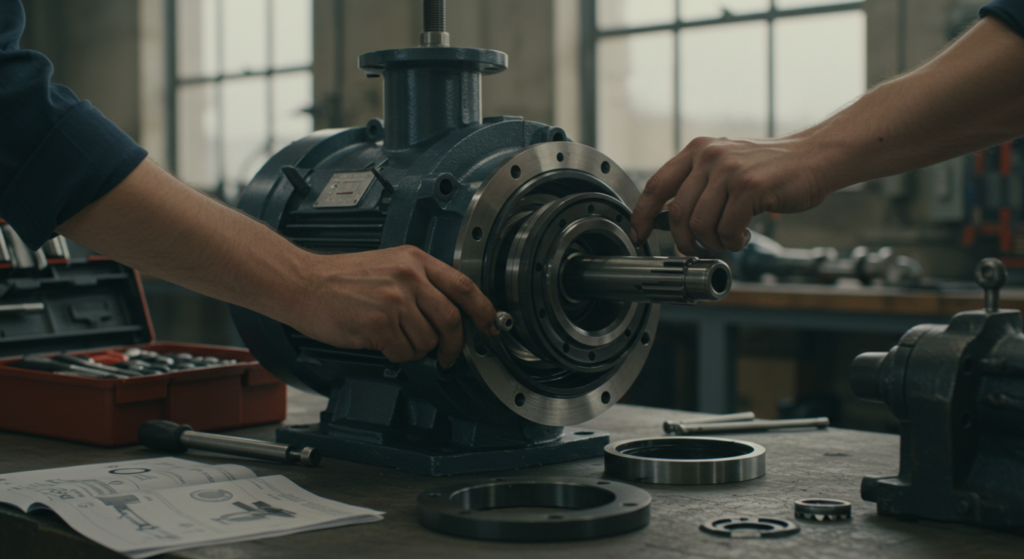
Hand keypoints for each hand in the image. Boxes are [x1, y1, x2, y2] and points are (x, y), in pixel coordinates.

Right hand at [286, 245, 497, 368]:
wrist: (303, 283)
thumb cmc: (341, 278)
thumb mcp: (389, 264)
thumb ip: (421, 281)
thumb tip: (453, 310)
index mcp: (415, 260)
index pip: (464, 285)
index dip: (483, 310)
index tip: (490, 326)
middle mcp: (408, 276)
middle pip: (451, 319)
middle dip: (454, 345)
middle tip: (447, 355)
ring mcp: (394, 299)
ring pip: (428, 340)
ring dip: (417, 350)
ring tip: (397, 340)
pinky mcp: (378, 322)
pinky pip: (404, 351)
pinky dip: (397, 354)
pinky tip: (381, 342)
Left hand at [630, 136, 831, 253]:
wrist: (815, 156)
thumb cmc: (771, 168)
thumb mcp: (726, 164)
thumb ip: (698, 184)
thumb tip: (672, 221)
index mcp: (697, 150)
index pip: (656, 185)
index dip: (643, 215)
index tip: (639, 234)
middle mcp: (709, 156)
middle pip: (678, 213)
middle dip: (685, 240)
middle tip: (697, 249)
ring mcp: (729, 170)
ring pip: (701, 224)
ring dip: (714, 242)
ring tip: (729, 239)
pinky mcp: (749, 187)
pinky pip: (727, 229)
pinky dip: (733, 242)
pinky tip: (744, 236)